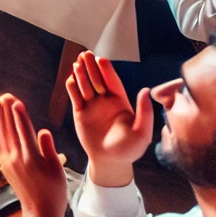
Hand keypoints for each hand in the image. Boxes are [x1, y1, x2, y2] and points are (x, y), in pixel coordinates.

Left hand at [0, 94, 67, 216]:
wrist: (39, 212)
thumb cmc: (53, 191)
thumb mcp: (57, 169)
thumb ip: (48, 148)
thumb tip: (43, 131)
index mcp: (31, 157)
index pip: (23, 131)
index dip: (19, 115)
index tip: (15, 101)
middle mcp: (16, 158)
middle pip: (9, 129)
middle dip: (6, 111)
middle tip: (4, 95)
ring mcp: (7, 161)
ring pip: (0, 134)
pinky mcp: (4, 165)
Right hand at [66, 51, 153, 187]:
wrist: (110, 161)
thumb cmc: (129, 149)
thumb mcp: (142, 132)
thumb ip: (144, 112)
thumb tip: (145, 90)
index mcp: (120, 102)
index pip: (112, 81)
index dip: (106, 70)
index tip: (100, 59)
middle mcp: (105, 101)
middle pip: (96, 79)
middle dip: (91, 67)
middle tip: (85, 54)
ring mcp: (92, 106)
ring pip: (85, 86)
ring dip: (81, 74)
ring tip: (76, 63)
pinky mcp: (80, 113)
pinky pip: (75, 97)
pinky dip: (72, 88)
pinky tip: (70, 79)